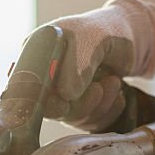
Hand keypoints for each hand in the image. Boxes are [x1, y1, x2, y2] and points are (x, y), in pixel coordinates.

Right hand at [42, 1, 154, 130]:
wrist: (127, 38)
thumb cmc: (104, 31)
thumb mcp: (91, 38)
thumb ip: (77, 64)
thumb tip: (65, 95)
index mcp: (35, 55)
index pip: (27, 88)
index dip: (45, 100)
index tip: (66, 101)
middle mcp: (44, 78)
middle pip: (51, 109)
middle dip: (80, 104)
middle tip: (99, 88)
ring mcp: (61, 95)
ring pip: (73, 117)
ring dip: (99, 105)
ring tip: (114, 82)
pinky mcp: (80, 108)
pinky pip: (90, 123)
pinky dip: (108, 112)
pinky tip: (118, 97)